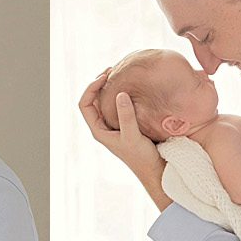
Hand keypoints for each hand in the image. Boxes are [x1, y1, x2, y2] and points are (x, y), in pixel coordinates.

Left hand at [78, 68, 171, 209]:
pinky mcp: (127, 125)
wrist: (155, 170)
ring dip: (110, 88)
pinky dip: (122, 94)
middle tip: (112, 70)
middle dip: (99, 84)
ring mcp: (115, 126)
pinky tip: (133, 87)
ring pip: (106, 102)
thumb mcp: (133, 136)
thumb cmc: (141, 157)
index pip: (85, 104)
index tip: (105, 76)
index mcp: (98, 130)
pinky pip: (119, 106)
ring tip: (120, 74)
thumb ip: (126, 116)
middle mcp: (104, 127)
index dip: (91, 88)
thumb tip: (120, 94)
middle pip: (93, 100)